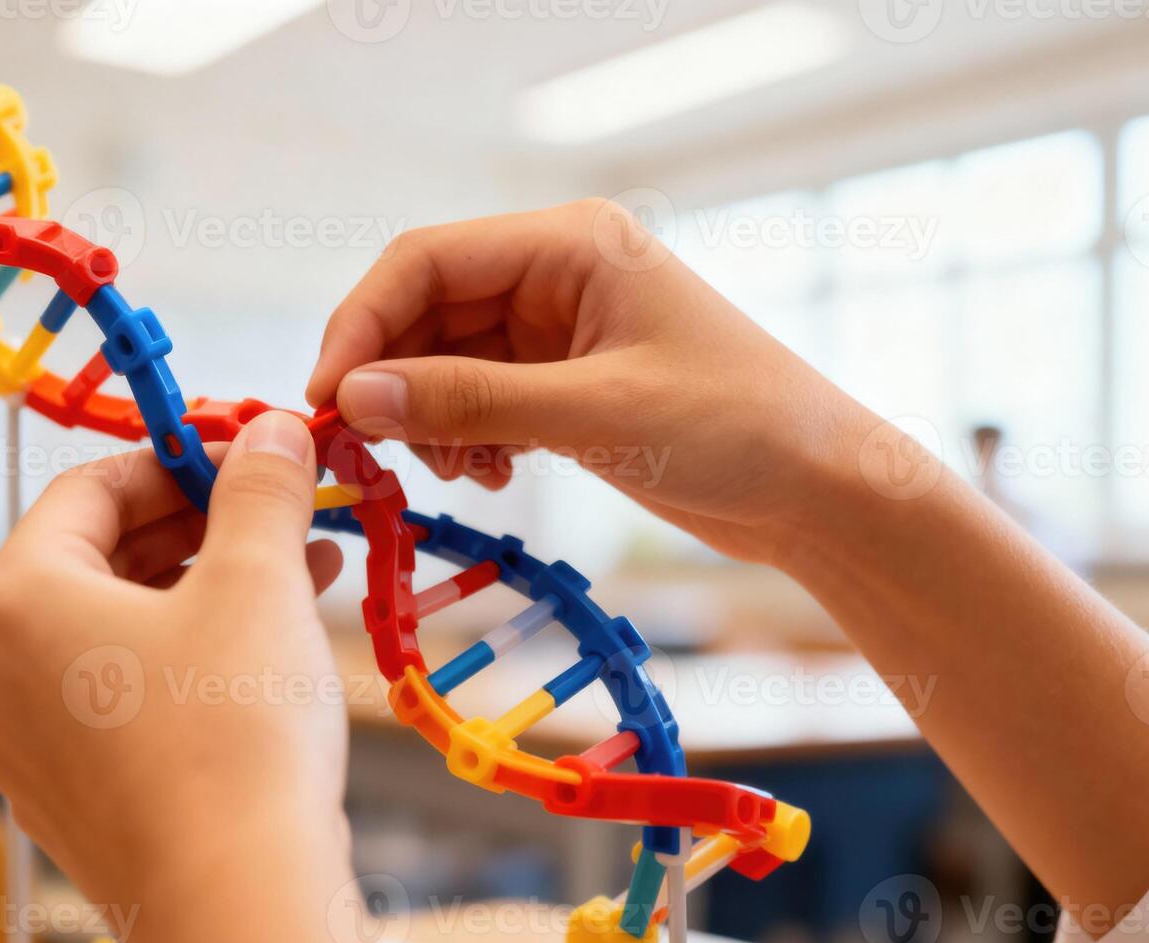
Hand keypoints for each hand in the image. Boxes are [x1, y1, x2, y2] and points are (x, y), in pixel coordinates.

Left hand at [0, 412, 379, 942]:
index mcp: (12, 598)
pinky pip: (114, 699)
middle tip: (275, 516)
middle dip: (196, 531)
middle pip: (95, 560)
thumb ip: (258, 490)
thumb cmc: (233, 737)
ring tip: (293, 579)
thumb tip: (269, 432)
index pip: (88, 488)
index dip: (177, 462)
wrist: (235, 899)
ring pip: (110, 633)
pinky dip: (179, 663)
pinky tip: (259, 656)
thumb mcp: (256, 580)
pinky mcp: (62, 797)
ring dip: (199, 595)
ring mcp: (19, 741)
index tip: (243, 459)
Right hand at [306, 199, 881, 567]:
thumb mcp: (596, 413)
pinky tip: (494, 475)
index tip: (328, 400)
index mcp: (570, 243)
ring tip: (462, 470)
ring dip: (430, 418)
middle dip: (392, 381)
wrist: (821, 493)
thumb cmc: (736, 429)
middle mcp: (555, 274)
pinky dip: (464, 437)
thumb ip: (472, 401)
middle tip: (369, 452)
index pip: (425, 261)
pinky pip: (476, 398)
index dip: (361, 326)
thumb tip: (356, 396)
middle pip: (424, 312)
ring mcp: (557, 330)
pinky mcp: (562, 382)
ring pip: (443, 361)